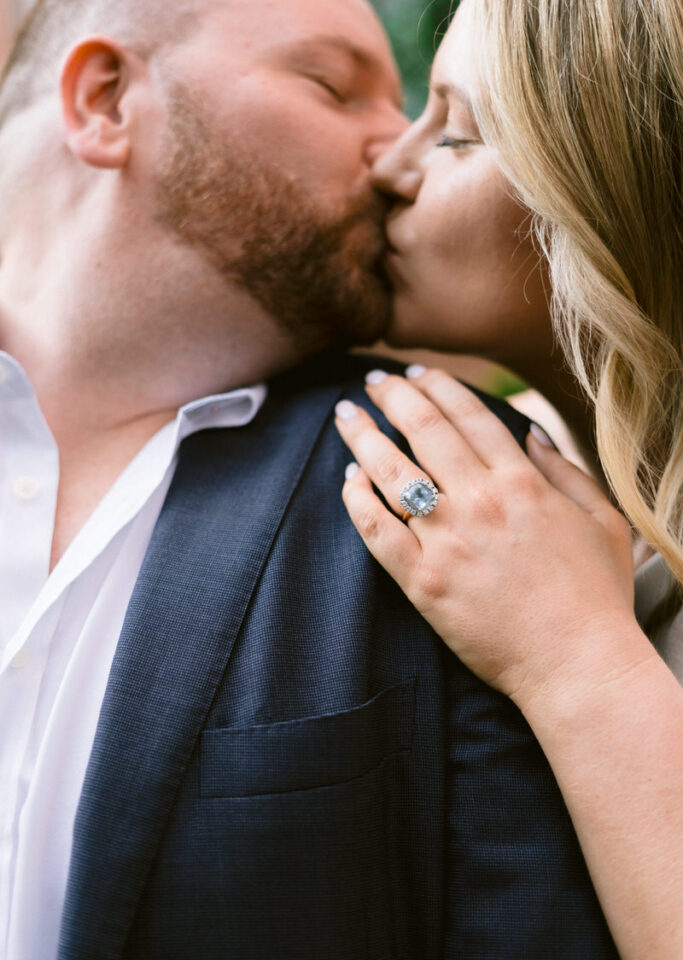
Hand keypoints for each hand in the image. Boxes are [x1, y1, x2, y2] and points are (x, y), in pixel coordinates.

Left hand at [335, 367, 637, 705]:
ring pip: (390, 471)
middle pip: (422, 429)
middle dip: (391, 396)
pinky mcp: (422, 581)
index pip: (468, 414)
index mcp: (522, 482)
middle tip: (373, 382)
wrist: (577, 665)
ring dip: (363, 436)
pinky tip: (349, 479)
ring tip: (346, 416)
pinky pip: (375, 529)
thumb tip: (529, 432)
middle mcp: (480, 502)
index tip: (416, 373)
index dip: (436, 385)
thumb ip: (566, 470)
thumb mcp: (601, 520)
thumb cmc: (597, 596)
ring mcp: (447, 541)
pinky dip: (357, 499)